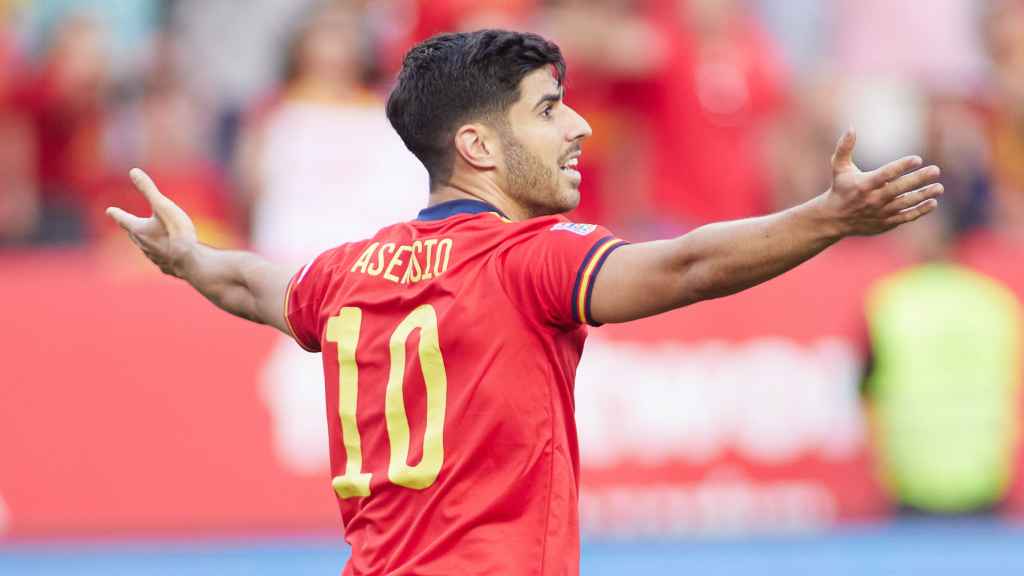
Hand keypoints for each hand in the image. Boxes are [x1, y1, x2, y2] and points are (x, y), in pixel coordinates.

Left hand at [106, 168, 197, 276]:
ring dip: (145, 243)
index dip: (117, 213)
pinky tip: (166, 257)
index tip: (109, 210)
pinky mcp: (168, 267)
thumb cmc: (176, 232)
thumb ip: (148, 189)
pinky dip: (160, 255)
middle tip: (127, 225)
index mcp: (139, 230)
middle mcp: (143, 245)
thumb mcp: (163, 205)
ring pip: (146, 249)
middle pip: (133, 235)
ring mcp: (155, 258)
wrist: (191, 262)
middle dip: (131, 228)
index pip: (124, 219)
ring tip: (147, 240)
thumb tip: (133, 171)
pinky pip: (160, 260)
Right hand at [823, 128, 942, 235]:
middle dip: (918, 179)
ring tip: (939, 187)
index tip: (917, 159)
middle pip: (899, 189)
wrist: (834, 219)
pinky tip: (933, 202)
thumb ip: (844, 147)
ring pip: (905, 204)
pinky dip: (919, 211)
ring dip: (923, 195)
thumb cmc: (840, 188)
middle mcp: (873, 199)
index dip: (901, 166)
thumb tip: (851, 127)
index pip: (885, 174)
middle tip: (936, 170)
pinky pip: (905, 217)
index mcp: (863, 184)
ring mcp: (880, 212)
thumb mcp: (839, 167)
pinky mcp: (885, 223)